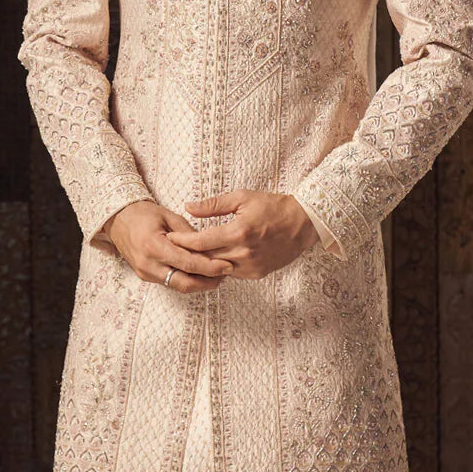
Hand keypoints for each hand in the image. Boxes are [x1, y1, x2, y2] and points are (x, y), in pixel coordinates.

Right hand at [103, 199, 235, 292]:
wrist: (118, 219)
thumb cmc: (143, 214)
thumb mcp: (168, 216)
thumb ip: (188, 233)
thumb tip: (209, 247)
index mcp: (154, 246)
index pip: (189, 264)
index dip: (210, 267)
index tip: (227, 266)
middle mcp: (148, 264)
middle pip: (185, 283)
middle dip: (208, 282)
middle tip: (226, 274)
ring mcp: (145, 273)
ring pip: (179, 286)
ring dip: (199, 283)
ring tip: (217, 274)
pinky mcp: (145, 276)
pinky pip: (171, 282)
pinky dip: (187, 279)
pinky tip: (200, 273)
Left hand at [178, 190, 320, 277]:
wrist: (303, 223)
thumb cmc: (272, 206)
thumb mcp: (242, 197)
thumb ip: (213, 204)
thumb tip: (188, 207)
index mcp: (239, 231)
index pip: (201, 242)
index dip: (182, 241)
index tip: (169, 238)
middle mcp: (244, 252)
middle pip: (206, 259)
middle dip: (188, 254)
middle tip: (172, 248)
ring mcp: (251, 266)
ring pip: (217, 269)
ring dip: (203, 263)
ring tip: (188, 255)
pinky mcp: (257, 274)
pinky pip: (231, 273)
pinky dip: (221, 266)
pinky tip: (212, 259)